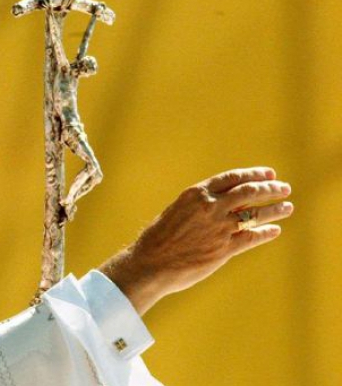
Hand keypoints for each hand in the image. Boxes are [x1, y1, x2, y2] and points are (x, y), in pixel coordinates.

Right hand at [99, 167, 293, 315]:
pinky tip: (274, 231)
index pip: (233, 177)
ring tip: (287, 207)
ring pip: (256, 214)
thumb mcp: (178, 211)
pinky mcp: (223, 249)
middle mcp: (210, 207)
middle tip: (284, 189)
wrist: (150, 263)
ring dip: (275, 210)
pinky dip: (265, 233)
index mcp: (196, 194)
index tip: (270, 175)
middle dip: (270, 189)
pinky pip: (251, 238)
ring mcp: (219, 228)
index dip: (255, 174)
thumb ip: (200, 206)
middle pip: (249, 192)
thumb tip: (222, 203)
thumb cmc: (159, 237)